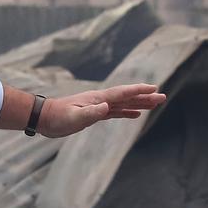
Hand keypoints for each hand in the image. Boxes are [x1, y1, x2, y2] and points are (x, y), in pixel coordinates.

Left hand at [38, 84, 164, 137]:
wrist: (44, 118)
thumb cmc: (58, 118)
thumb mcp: (74, 117)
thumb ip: (91, 112)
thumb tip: (107, 107)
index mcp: (98, 99)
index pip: (122, 93)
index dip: (138, 90)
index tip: (154, 88)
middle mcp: (100, 100)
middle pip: (127, 97)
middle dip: (145, 96)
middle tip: (162, 97)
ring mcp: (97, 106)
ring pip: (123, 104)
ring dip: (139, 103)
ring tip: (154, 104)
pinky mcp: (94, 114)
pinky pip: (115, 112)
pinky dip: (126, 112)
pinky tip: (135, 114)